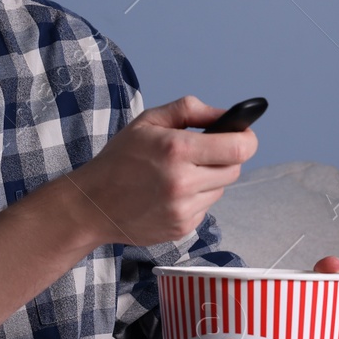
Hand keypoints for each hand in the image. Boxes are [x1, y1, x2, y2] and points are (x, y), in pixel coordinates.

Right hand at [67, 95, 257, 247]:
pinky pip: (205, 208)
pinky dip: (195, 199)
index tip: (242, 135)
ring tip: (178, 175)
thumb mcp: (148, 121)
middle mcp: (182, 182)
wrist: (92, 205)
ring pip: (220, 189)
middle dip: (224, 158)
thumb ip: (190, 110)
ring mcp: (183, 210)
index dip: (246, 139)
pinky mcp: (182, 228)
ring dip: (208, 179)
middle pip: (234, 169)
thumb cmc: (118, 159)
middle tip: (201, 153)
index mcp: (176, 150)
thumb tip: (226, 115)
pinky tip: (170, 194)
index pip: (239, 148)